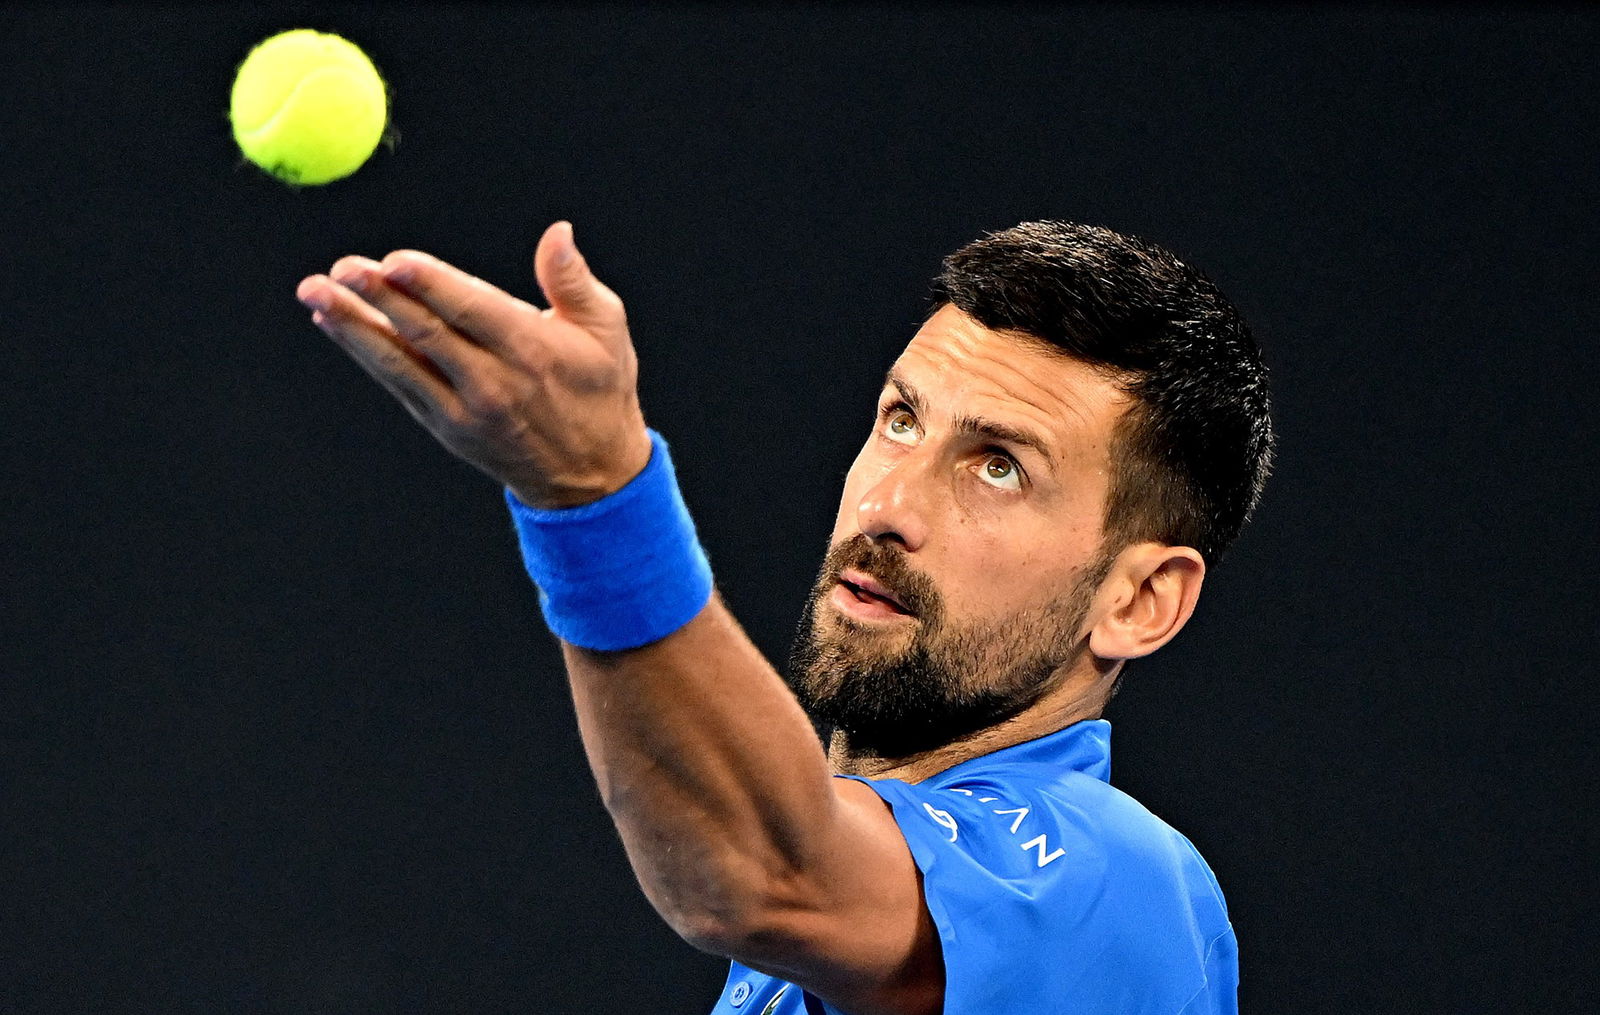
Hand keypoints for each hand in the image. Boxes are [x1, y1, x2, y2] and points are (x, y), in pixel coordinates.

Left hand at [295, 221, 652, 507]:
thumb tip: (557, 232)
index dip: (430, 285)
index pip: (472, 312)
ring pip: (399, 362)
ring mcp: (463, 410)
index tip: (394, 261)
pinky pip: (398, 383)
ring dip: (352, 327)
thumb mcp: (606, 330)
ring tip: (315, 294)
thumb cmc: (600, 389)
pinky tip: (336, 323)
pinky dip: (366, 352)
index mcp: (533, 352)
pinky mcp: (444, 426)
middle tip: (340, 268)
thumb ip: (573, 280)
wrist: (591, 476)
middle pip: (426, 335)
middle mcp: (493, 384)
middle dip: (378, 299)